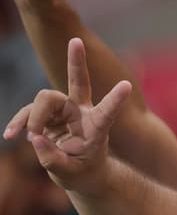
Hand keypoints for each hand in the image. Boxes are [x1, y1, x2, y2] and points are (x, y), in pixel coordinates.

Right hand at [3, 38, 130, 191]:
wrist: (79, 174)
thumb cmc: (83, 173)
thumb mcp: (71, 174)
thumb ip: (53, 159)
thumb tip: (36, 139)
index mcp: (97, 127)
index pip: (107, 112)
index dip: (115, 99)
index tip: (127, 85)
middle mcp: (82, 112)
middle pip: (76, 84)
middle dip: (76, 62)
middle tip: (76, 40)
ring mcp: (64, 111)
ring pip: (44, 99)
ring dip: (32, 118)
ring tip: (27, 138)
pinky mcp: (47, 115)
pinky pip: (28, 112)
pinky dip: (19, 123)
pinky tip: (10, 134)